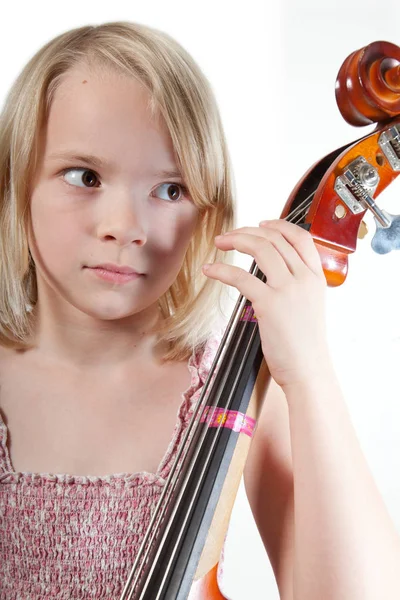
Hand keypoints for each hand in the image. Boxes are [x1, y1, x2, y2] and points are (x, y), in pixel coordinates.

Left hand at [202, 219, 332, 388]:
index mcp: (316, 277)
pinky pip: (241, 276)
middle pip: (275, 238)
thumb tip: (274, 272)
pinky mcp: (269, 304)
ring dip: (235, 240)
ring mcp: (288, 289)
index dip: (279, 224)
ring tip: (219, 243)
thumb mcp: (309, 306)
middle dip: (247, 231)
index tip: (260, 224)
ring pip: (260, 248)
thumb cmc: (304, 343)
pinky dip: (222, 270)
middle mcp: (304, 278)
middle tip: (228, 235)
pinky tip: (210, 270)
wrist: (308, 369)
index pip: (301, 236)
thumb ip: (296, 285)